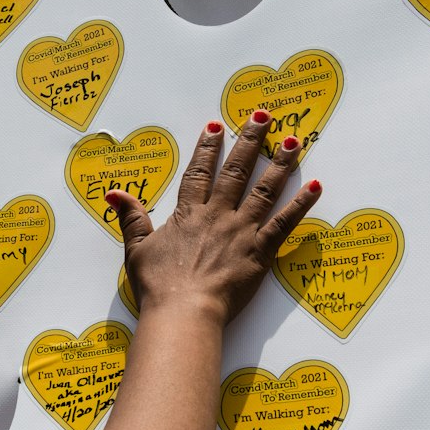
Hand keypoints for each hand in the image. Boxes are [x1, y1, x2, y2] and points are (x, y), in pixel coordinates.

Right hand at [106, 110, 318, 324]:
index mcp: (188, 214)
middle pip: (236, 171)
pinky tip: (315, 186)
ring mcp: (242, 231)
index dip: (208, 148)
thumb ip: (130, 218)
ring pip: (265, 190)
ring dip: (280, 164)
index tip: (216, 127)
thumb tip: (114, 194)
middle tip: (263, 118)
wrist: (184, 311)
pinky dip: (301, 204)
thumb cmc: (159, 286)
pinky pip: (285, 223)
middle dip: (251, 141)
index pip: (199, 172)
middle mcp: (218, 215)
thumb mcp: (136, 250)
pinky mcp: (261, 252)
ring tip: (293, 142)